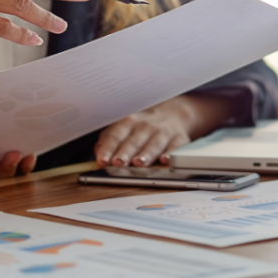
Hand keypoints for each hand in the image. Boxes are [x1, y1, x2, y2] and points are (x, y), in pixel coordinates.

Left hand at [95, 95, 234, 166]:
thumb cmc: (143, 126)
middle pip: (134, 140)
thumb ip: (108, 140)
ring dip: (146, 154)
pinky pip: (176, 146)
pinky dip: (171, 153)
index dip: (108, 148)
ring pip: (153, 144)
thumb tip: (98, 153)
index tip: (102, 160)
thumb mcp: (124, 127)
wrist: (173, 113)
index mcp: (128, 122)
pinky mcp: (179, 139)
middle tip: (118, 162)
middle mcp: (145, 126)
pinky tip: (165, 160)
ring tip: (139, 163)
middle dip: (126, 152)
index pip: (116, 135)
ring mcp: (163, 132)